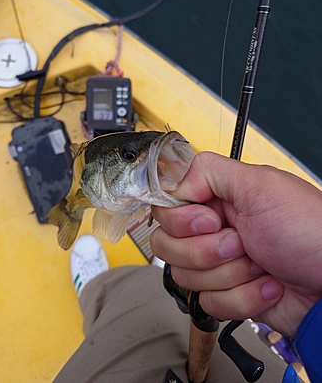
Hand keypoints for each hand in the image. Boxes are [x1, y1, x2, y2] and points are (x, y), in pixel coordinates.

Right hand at [150, 152, 321, 337]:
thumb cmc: (310, 230)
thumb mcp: (261, 185)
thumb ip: (209, 171)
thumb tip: (173, 182)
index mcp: (216, 199)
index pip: (166, 209)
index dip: (181, 220)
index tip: (210, 221)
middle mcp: (213, 230)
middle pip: (168, 245)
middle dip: (207, 250)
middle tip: (240, 242)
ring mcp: (218, 264)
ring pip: (186, 276)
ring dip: (230, 274)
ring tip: (260, 262)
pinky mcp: (227, 294)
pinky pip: (208, 302)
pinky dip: (242, 297)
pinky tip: (265, 285)